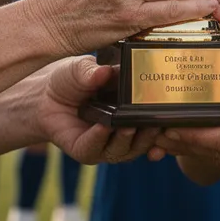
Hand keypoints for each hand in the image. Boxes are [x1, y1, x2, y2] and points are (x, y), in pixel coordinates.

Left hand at [36, 56, 159, 163]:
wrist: (44, 95)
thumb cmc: (72, 79)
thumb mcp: (84, 68)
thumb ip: (94, 71)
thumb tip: (105, 71)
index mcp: (132, 111)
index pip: (155, 121)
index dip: (167, 123)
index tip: (175, 117)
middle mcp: (123, 132)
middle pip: (144, 141)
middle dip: (150, 135)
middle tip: (155, 124)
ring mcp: (105, 144)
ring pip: (124, 150)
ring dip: (128, 140)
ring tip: (129, 126)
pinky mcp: (85, 152)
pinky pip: (96, 149)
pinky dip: (101, 139)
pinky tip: (104, 128)